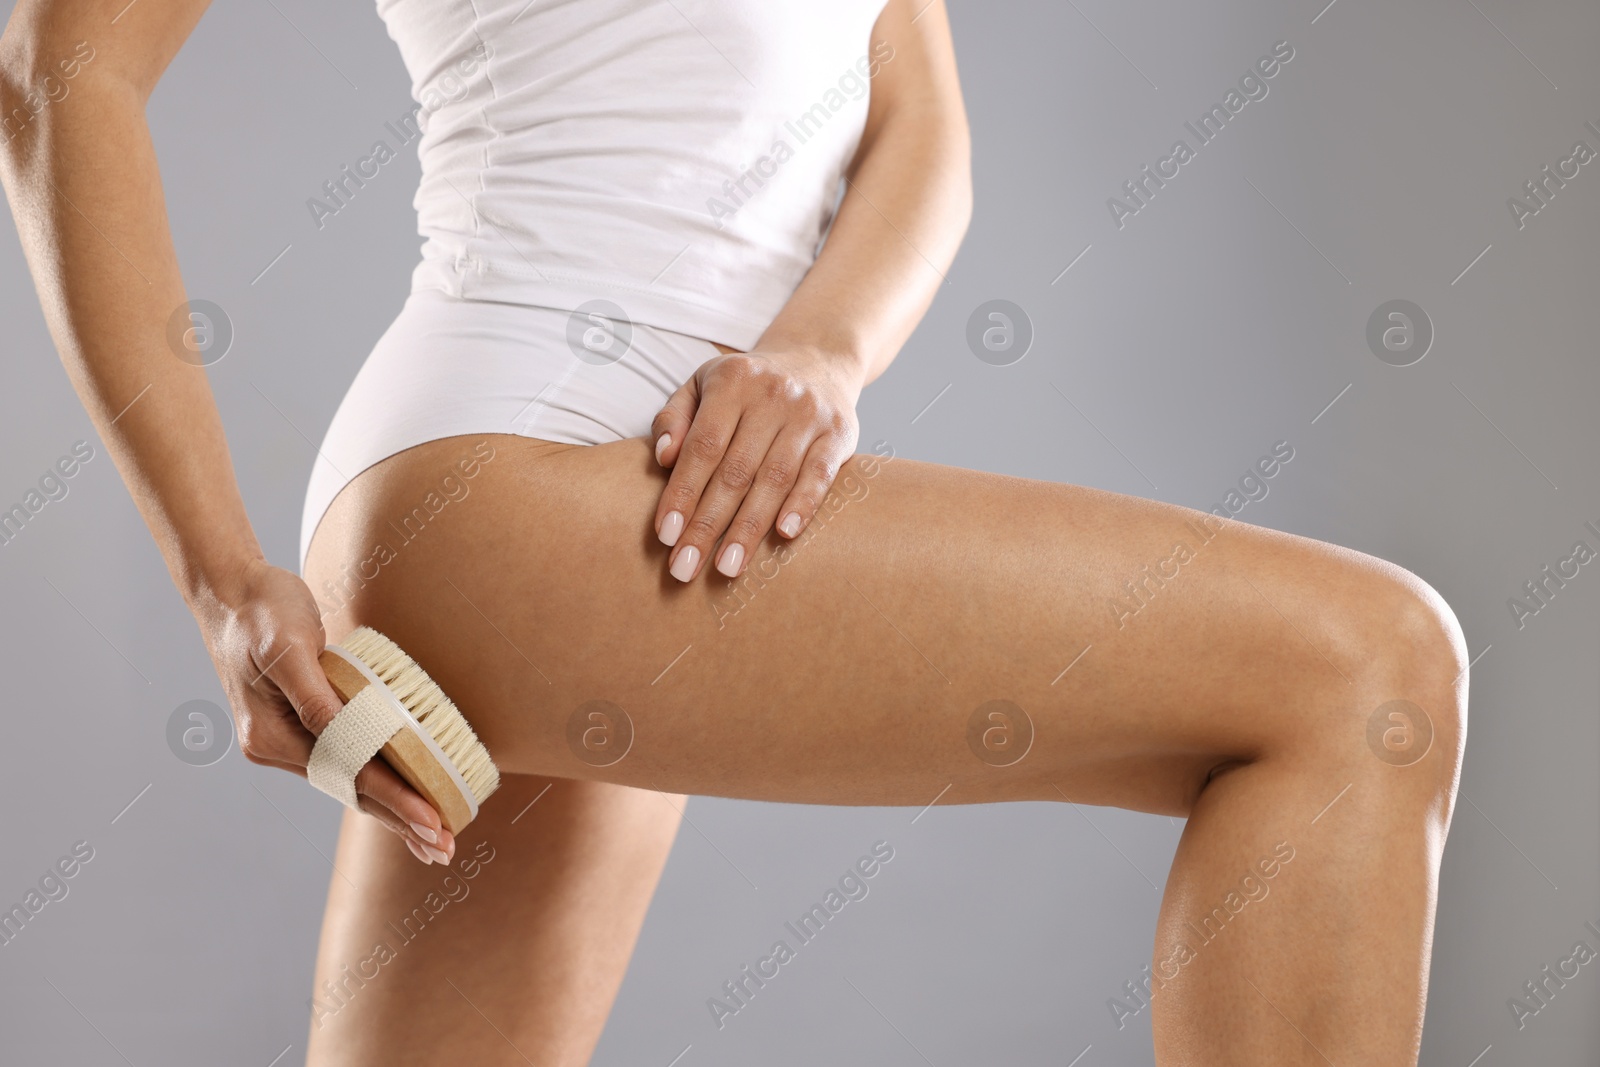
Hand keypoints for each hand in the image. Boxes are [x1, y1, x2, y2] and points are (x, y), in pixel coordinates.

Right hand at [191, 557, 454, 864]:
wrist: (231, 591)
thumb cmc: (262, 611)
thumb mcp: (290, 649)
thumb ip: (316, 698)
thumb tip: (347, 734)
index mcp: (271, 737)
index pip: (350, 776)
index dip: (397, 800)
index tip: (434, 822)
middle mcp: (277, 748)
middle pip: (351, 792)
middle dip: (401, 821)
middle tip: (445, 848)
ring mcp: (288, 739)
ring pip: (351, 782)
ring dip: (393, 808)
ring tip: (432, 836)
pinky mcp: (302, 725)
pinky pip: (348, 759)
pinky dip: (378, 779)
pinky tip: (404, 796)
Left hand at [651, 346, 862, 580]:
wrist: (816, 358)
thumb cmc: (747, 386)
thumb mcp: (702, 385)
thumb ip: (675, 418)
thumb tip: (663, 457)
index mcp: (733, 381)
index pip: (703, 446)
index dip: (682, 492)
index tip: (665, 536)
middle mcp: (772, 395)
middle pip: (735, 470)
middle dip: (707, 524)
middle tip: (685, 568)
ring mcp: (809, 414)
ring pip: (775, 479)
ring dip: (749, 528)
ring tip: (727, 567)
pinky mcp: (840, 433)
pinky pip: (820, 474)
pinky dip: (803, 505)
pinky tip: (784, 535)